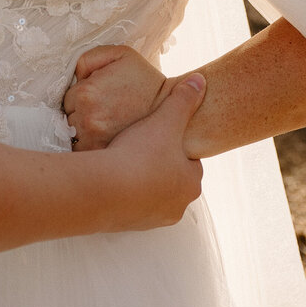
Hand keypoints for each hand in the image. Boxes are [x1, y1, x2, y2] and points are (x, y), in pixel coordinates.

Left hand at [64, 45, 167, 150]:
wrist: (170, 108)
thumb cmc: (144, 79)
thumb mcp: (120, 54)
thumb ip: (89, 58)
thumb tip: (74, 75)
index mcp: (87, 93)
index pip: (68, 97)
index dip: (82, 96)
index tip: (99, 97)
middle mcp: (87, 118)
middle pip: (69, 117)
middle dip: (81, 114)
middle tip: (104, 111)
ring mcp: (93, 140)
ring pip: (74, 135)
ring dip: (84, 131)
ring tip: (105, 125)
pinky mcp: (102, 154)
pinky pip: (83, 152)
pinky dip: (91, 146)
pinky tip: (106, 138)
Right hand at [96, 75, 205, 228]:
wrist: (103, 189)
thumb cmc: (140, 154)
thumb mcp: (165, 120)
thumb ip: (183, 100)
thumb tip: (201, 80)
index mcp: (191, 183)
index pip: (190, 162)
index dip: (174, 146)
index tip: (158, 136)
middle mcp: (177, 207)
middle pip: (171, 180)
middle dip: (158, 165)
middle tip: (139, 147)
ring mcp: (153, 219)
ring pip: (151, 194)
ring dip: (140, 180)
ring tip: (122, 159)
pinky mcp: (129, 226)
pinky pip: (130, 205)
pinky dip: (124, 192)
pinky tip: (111, 175)